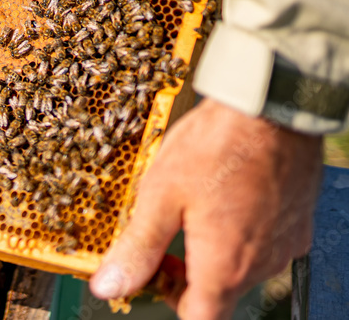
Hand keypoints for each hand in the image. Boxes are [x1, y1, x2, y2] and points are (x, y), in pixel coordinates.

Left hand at [90, 98, 322, 318]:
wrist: (270, 109)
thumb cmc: (215, 146)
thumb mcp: (160, 196)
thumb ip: (136, 248)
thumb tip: (109, 287)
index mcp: (224, 267)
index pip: (199, 317)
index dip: (170, 299)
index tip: (153, 271)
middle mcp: (260, 264)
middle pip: (219, 292)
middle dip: (186, 271)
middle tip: (163, 232)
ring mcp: (284, 243)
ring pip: (242, 266)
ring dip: (213, 249)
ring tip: (190, 207)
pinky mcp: (298, 221)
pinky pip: (265, 242)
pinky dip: (241, 231)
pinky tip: (223, 196)